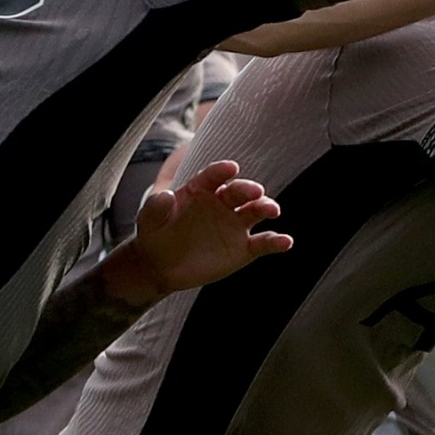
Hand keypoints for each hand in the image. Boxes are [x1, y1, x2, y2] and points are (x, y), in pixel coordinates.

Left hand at [110, 157, 288, 304]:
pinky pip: (264, 243)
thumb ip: (155, 206)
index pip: (214, 176)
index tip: (231, 168)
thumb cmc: (155, 235)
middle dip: (249, 189)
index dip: (222, 171)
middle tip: (255, 192)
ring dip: (266, 208)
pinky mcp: (244, 248)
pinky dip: (277, 242)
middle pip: (241, 191)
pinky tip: (286, 242)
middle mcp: (223, 203)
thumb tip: (165, 195)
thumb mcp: (148, 219)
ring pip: (257, 212)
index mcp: (202, 190)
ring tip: (272, 210)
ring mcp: (236, 225)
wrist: (160, 265)